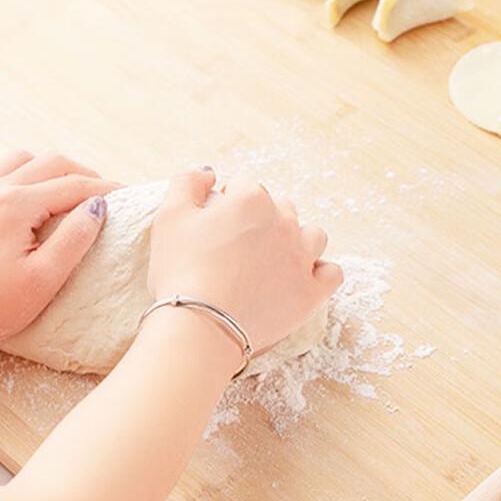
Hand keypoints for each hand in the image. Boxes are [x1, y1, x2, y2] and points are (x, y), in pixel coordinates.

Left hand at [0, 151, 120, 357]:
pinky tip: (29, 197)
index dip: (106, 189)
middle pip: (51, 162)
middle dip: (83, 174)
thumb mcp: (44, 278)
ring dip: (50, 170)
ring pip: (21, 159)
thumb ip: (75, 238)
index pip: (74, 186)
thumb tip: (97, 207)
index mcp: (15, 205)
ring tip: (67, 193)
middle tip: (103, 195)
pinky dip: (21, 175)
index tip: (128, 196)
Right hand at [148, 169, 341, 353]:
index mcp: (251, 199)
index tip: (214, 228)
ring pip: (313, 236)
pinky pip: (331, 273)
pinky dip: (319, 273)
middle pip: (280, 208)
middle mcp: (284, 222)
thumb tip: (210, 173)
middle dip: (261, 221)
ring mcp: (301, 258)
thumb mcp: (169, 217)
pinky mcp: (310, 292)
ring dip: (296, 241)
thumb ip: (188, 183)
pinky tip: (299, 279)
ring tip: (272, 262)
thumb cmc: (180, 272)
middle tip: (237, 249)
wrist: (199, 327)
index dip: (227, 205)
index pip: (244, 187)